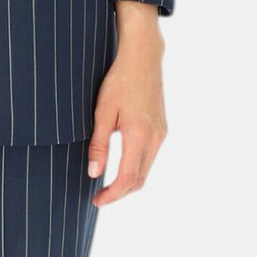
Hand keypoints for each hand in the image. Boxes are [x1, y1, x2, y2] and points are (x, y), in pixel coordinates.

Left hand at [88, 4, 166, 205]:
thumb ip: (99, 143)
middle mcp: (155, 138)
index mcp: (140, 135)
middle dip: (120, 192)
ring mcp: (161, 133)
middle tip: (99, 195)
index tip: (96, 200)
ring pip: (146, 169)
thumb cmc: (119, 80)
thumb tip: (94, 174)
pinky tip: (121, 162)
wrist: (143, 56)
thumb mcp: (102, 110)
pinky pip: (150, 156)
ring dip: (129, 181)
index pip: (128, 179)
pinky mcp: (162, 127)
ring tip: (107, 182)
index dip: (112, 194)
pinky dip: (136, 166)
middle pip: (140, 180)